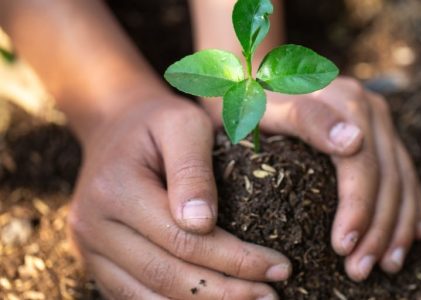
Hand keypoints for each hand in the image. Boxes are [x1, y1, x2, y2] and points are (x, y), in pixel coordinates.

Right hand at [68, 93, 289, 298]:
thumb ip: (192, 170)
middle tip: (272, 296)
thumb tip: (203, 224)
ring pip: (148, 297)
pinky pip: (134, 298)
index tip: (280, 267)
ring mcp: (90, 249)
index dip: (236, 260)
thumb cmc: (160, 122)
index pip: (184, 240)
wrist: (116, 126)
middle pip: (167, 275)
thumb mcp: (183, 124)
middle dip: (226, 292)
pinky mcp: (97, 263)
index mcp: (115, 190)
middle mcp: (93, 226)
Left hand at [204, 77, 420, 281]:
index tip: (344, 247)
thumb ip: (307, 120)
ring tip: (388, 266)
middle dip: (378, 229)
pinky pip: (407, 174)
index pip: (361, 165)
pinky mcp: (384, 134)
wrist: (258, 77)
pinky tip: (412, 237)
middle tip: (360, 269)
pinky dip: (412, 207)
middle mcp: (371, 110)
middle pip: (387, 177)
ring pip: (403, 180)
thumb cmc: (252, 99)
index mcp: (346, 101)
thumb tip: (354, 143)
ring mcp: (381, 122)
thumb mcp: (266, 106)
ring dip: (399, 227)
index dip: (358, 209)